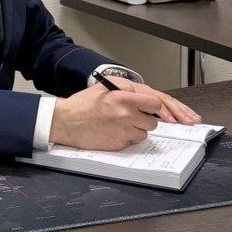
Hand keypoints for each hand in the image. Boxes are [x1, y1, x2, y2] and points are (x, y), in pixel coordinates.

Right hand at [50, 79, 200, 151]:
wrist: (65, 121)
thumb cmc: (84, 104)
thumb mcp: (106, 88)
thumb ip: (128, 91)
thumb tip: (149, 99)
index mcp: (123, 95)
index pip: (156, 101)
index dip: (161, 108)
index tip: (166, 114)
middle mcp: (125, 112)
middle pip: (153, 121)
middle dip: (148, 120)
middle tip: (139, 118)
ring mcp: (122, 129)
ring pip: (144, 133)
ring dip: (138, 130)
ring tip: (121, 124)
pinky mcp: (118, 143)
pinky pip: (133, 142)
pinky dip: (127, 138)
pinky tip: (114, 132)